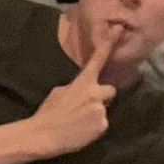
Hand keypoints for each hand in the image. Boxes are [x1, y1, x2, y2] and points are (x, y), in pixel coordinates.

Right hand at [31, 26, 120, 156]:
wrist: (44, 135)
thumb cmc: (48, 112)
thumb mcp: (59, 92)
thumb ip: (76, 88)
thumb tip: (85, 91)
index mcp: (83, 82)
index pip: (98, 59)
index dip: (110, 43)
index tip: (120, 29)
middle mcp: (95, 93)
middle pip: (110, 90)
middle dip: (103, 96)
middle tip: (88, 105)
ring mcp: (100, 110)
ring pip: (103, 110)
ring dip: (95, 115)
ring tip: (79, 123)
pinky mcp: (102, 126)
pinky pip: (102, 125)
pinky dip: (94, 128)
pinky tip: (81, 131)